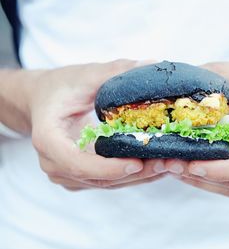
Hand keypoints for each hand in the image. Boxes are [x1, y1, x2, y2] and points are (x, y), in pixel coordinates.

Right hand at [28, 60, 165, 190]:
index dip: (108, 168)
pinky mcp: (77, 176)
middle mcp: (53, 163)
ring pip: (104, 184)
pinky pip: (106, 181)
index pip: (77, 163)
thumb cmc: (60, 87)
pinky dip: (130, 176)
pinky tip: (153, 166)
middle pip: (96, 178)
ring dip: (136, 178)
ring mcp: (64, 173)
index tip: (137, 163)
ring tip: (166, 165)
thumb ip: (115, 71)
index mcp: (48, 138)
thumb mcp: (84, 75)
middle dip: (133, 174)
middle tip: (165, 163)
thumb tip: (152, 64)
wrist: (42, 99)